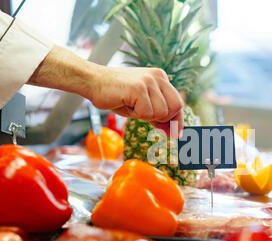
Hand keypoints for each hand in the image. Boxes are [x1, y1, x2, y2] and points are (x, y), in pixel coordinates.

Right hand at [28, 47, 183, 136]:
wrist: (92, 82)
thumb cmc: (116, 94)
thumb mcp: (141, 104)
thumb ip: (158, 114)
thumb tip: (173, 131)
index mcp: (160, 77)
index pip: (178, 102)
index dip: (177, 120)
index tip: (177, 133)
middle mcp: (158, 76)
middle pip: (175, 107)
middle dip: (163, 119)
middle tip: (144, 116)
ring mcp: (148, 81)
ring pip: (161, 112)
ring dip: (145, 116)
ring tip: (131, 106)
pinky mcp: (138, 88)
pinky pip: (147, 113)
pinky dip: (136, 115)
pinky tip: (126, 104)